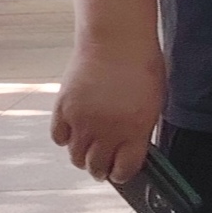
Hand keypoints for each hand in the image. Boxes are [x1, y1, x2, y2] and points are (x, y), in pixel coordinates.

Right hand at [53, 39, 166, 185]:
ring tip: (88, 147)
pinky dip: (66, 138)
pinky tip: (75, 131)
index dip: (121, 173)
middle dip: (100, 169)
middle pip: (96, 167)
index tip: (119, 171)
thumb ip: (140, 130)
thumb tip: (130, 152)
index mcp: (134, 130)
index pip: (124, 169)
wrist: (116, 39)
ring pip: (76, 157)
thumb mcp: (153, 103)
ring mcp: (82, 120)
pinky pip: (59, 137)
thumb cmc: (142, 66)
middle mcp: (107, 130)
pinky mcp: (63, 108)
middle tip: (101, 165)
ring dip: (83, 156)